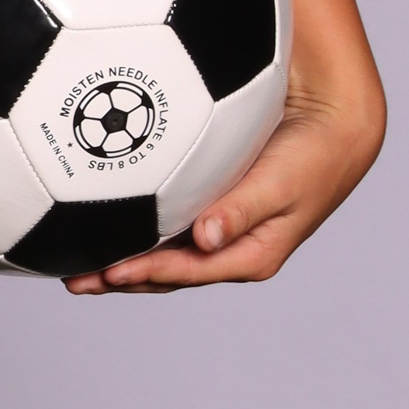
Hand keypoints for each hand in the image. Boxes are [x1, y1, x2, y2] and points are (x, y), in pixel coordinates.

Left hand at [64, 81, 381, 293]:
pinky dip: (139, 231)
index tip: (108, 272)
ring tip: (79, 265)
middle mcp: (232, 249)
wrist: (333, 128)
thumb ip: (242, 209)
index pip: (187, 271)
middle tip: (74, 279)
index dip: (146, 272)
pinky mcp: (214, 208)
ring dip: (124, 261)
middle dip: (121, 279)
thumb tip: (207, 238)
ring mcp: (221, 232)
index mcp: (250, 255)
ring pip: (164, 254)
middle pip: (168, 272)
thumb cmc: (310, 157)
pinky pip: (169, 227)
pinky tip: (109, 223)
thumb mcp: (280, 184)